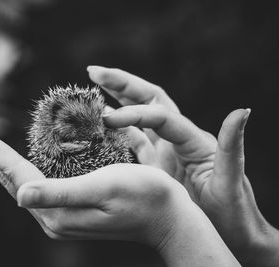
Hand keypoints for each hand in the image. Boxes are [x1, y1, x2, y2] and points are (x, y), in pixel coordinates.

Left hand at [0, 119, 238, 266]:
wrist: (168, 218)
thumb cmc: (145, 197)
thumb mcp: (104, 188)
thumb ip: (60, 193)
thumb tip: (19, 194)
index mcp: (55, 210)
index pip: (10, 170)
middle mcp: (50, 214)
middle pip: (5, 175)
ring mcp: (58, 213)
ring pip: (15, 179)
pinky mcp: (68, 208)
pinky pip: (31, 183)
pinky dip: (12, 168)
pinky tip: (6, 165)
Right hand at [87, 65, 278, 265]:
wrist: (229, 232)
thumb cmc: (232, 212)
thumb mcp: (230, 181)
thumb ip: (231, 147)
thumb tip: (241, 110)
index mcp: (193, 140)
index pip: (160, 115)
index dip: (134, 113)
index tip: (107, 119)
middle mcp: (178, 139)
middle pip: (148, 99)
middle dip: (122, 84)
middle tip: (94, 71)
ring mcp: (165, 151)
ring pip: (137, 117)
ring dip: (116, 100)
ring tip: (93, 87)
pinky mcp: (156, 165)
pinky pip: (133, 141)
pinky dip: (117, 130)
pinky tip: (101, 124)